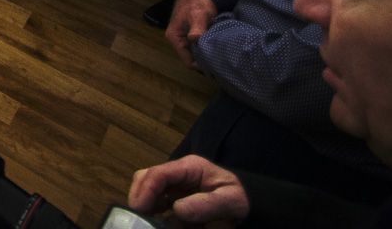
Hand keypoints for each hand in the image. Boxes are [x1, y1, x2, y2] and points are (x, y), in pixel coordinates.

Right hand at [128, 155, 248, 225]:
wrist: (252, 205)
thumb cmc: (242, 199)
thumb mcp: (230, 201)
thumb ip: (206, 204)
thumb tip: (177, 209)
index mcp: (189, 168)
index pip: (159, 173)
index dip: (145, 190)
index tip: (139, 209)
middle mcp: (178, 174)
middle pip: (146, 177)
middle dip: (139, 196)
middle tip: (138, 216)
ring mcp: (176, 187)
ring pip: (149, 191)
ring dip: (146, 206)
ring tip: (148, 221)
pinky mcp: (177, 200)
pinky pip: (160, 207)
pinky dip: (156, 216)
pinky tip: (159, 223)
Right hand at [166, 0, 217, 69]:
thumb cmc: (197, 3)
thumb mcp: (198, 16)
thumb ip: (197, 29)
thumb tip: (195, 39)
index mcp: (174, 38)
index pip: (187, 61)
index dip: (201, 66)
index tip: (216, 66)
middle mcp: (177, 40)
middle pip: (192, 58)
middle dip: (205, 61)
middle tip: (221, 62)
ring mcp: (184, 37)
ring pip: (196, 53)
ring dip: (206, 54)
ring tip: (220, 55)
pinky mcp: (191, 34)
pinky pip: (199, 46)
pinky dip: (207, 48)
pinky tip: (217, 48)